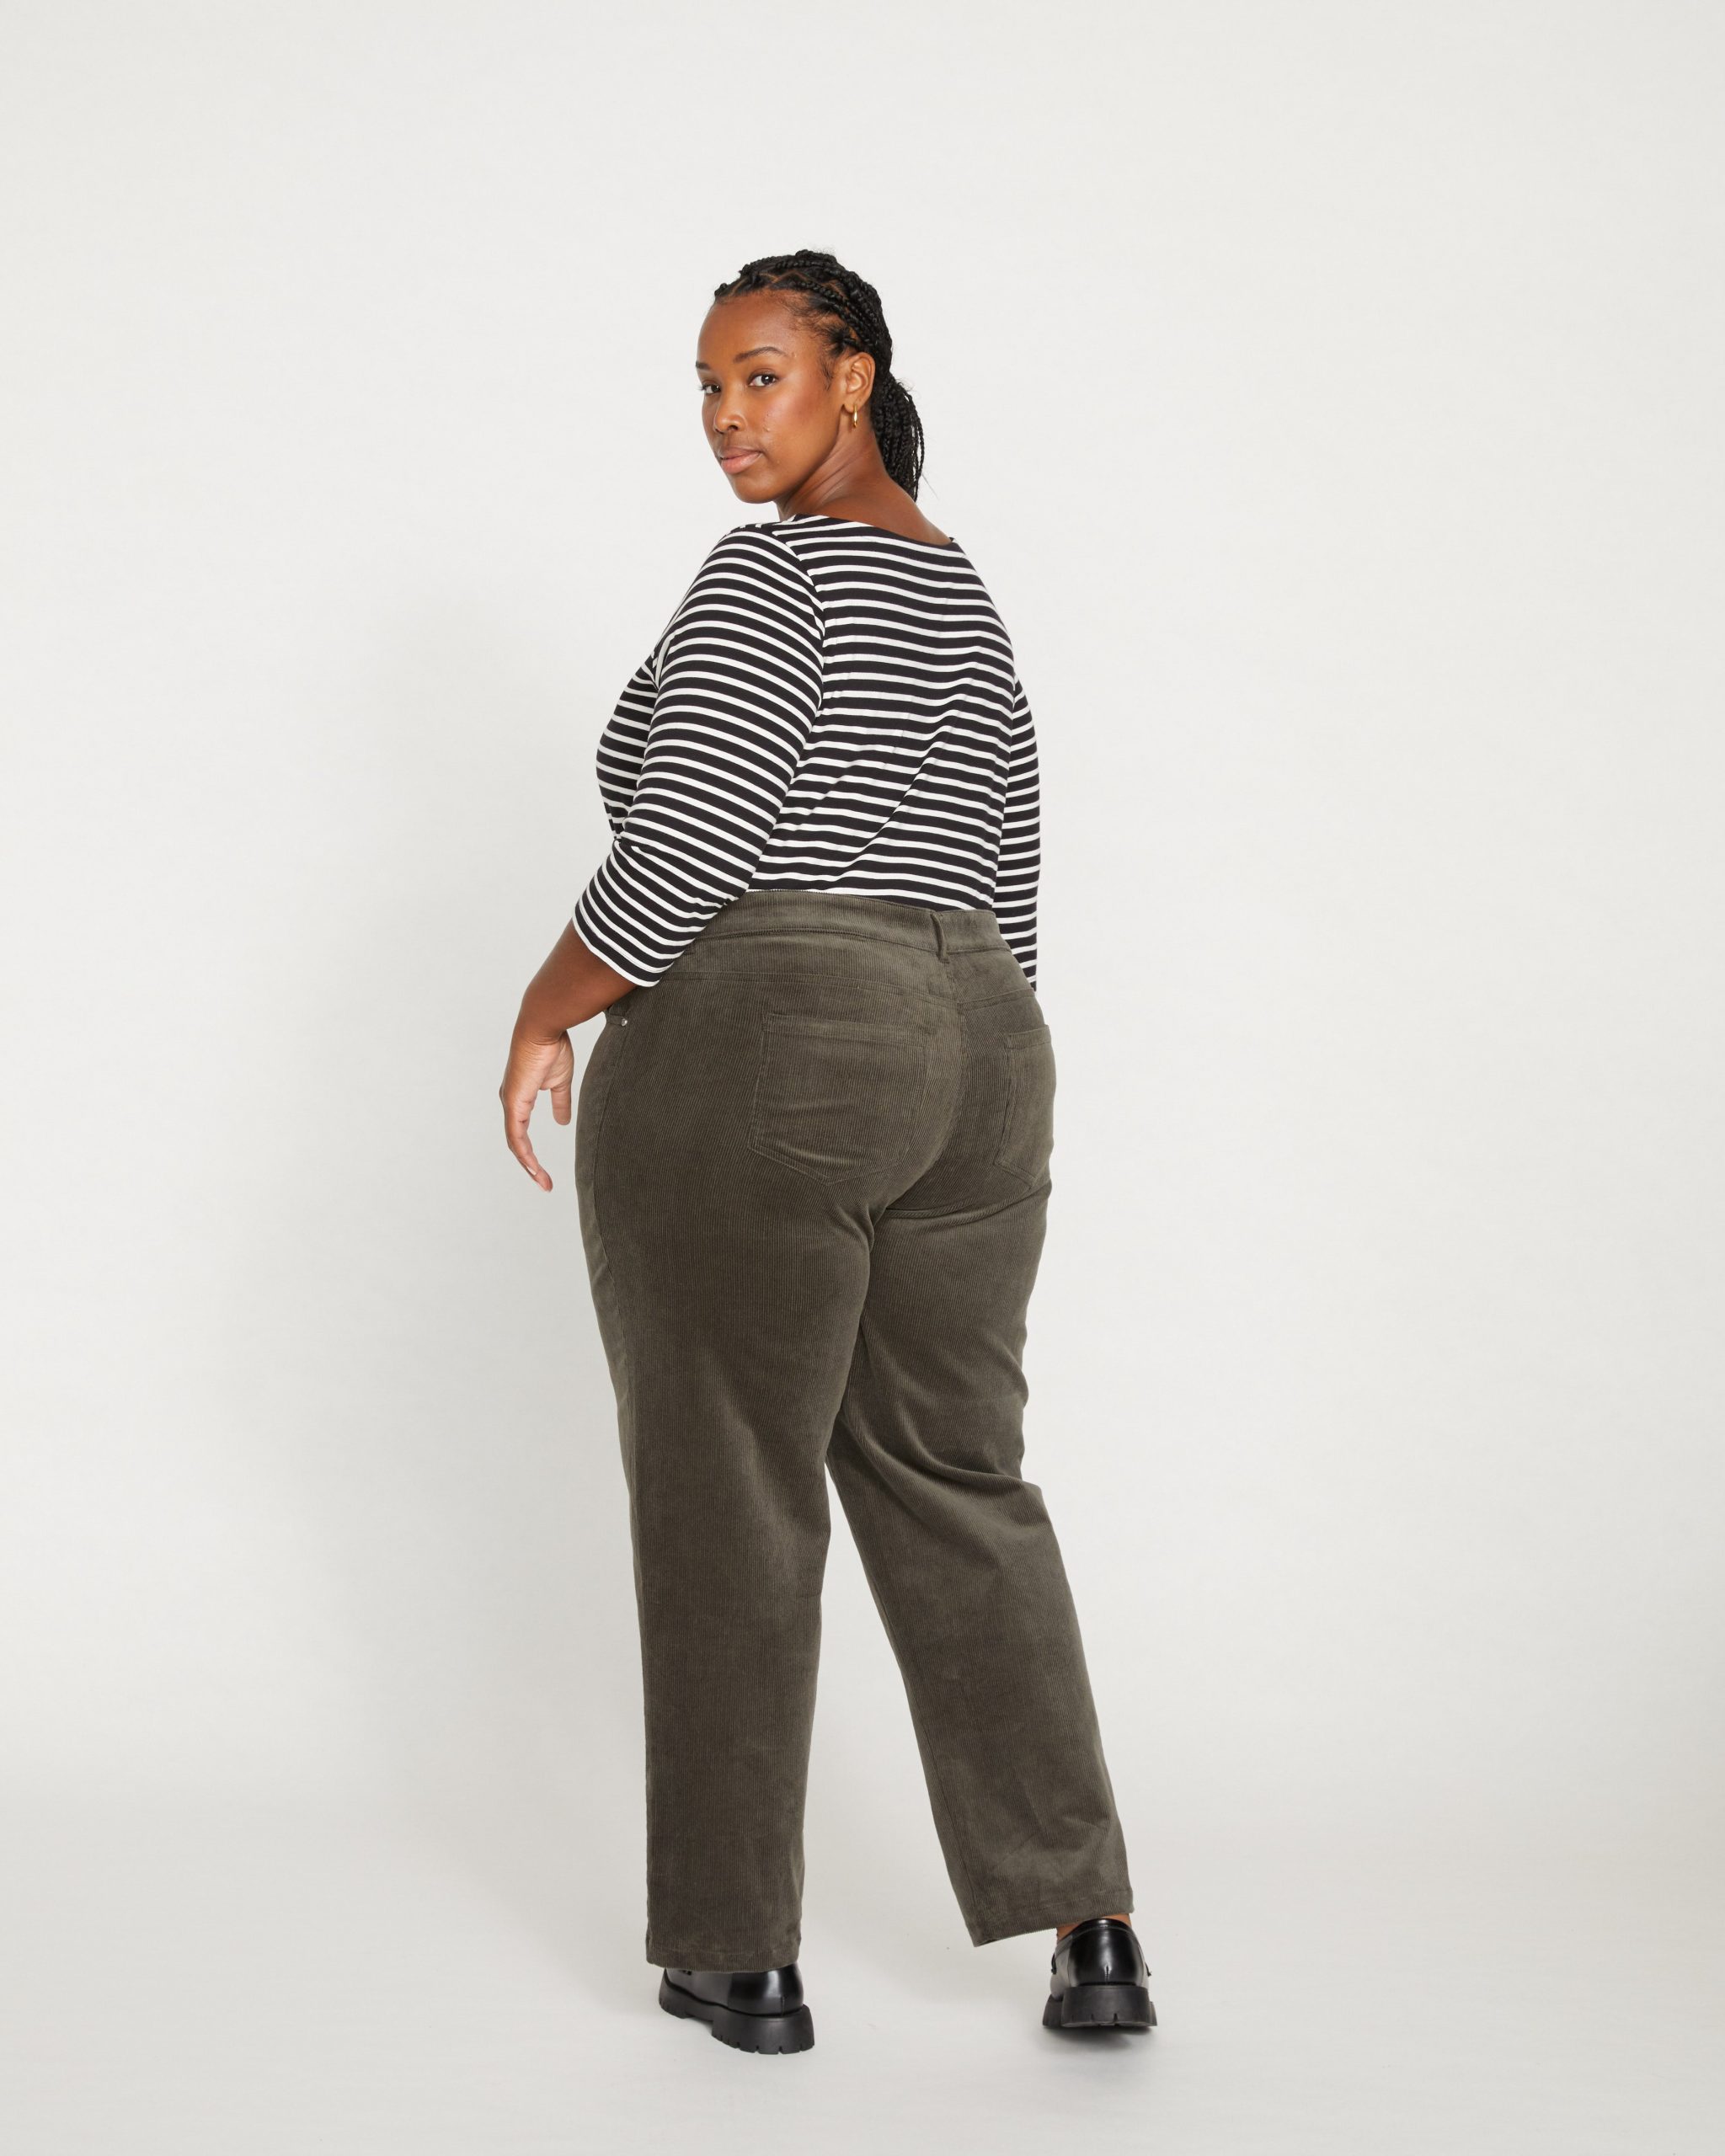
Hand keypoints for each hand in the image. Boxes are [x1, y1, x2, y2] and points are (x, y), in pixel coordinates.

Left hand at [500, 1018, 575, 1189]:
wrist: (544, 1027)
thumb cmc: (551, 1048)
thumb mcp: (560, 1082)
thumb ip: (560, 1102)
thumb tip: (562, 1120)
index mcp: (520, 1098)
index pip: (522, 1133)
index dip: (532, 1153)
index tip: (545, 1169)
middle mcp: (511, 1103)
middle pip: (516, 1143)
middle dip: (530, 1166)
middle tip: (545, 1183)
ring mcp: (510, 1104)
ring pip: (515, 1144)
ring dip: (529, 1165)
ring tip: (542, 1182)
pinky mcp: (514, 1103)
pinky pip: (516, 1136)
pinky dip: (524, 1154)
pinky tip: (533, 1167)